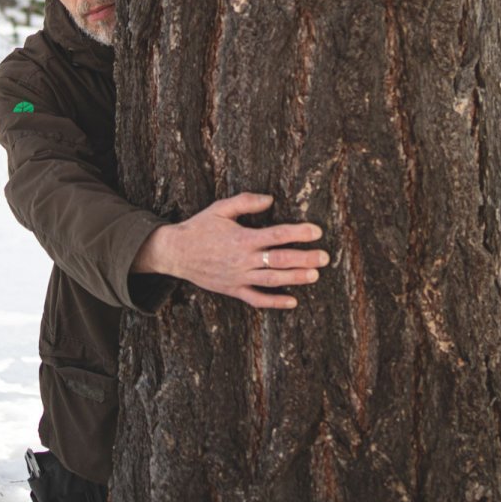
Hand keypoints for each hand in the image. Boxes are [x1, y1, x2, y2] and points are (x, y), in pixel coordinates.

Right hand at [132, 192, 328, 308]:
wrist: (176, 252)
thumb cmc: (200, 227)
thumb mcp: (220, 208)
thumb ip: (246, 201)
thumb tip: (270, 199)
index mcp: (242, 238)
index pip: (277, 235)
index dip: (299, 233)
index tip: (316, 231)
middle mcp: (243, 260)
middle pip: (280, 259)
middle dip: (305, 258)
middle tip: (325, 257)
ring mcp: (239, 277)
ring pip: (273, 280)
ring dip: (296, 278)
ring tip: (315, 275)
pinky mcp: (233, 290)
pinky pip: (256, 299)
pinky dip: (275, 302)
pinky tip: (292, 301)